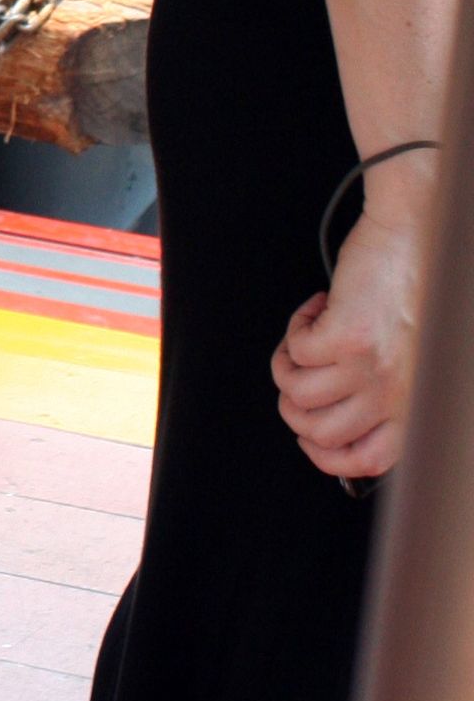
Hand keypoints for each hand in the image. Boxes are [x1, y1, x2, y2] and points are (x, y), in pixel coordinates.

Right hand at [272, 194, 430, 480]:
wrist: (415, 238)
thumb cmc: (415, 291)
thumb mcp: (409, 360)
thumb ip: (383, 395)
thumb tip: (333, 419)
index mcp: (411, 404)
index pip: (363, 461)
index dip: (325, 455)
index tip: (308, 435)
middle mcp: (393, 392)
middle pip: (318, 433)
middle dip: (293, 406)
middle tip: (296, 376)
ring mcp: (368, 367)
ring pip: (297, 395)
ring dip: (286, 367)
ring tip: (301, 342)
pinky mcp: (344, 336)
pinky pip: (295, 353)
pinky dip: (293, 331)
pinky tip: (313, 313)